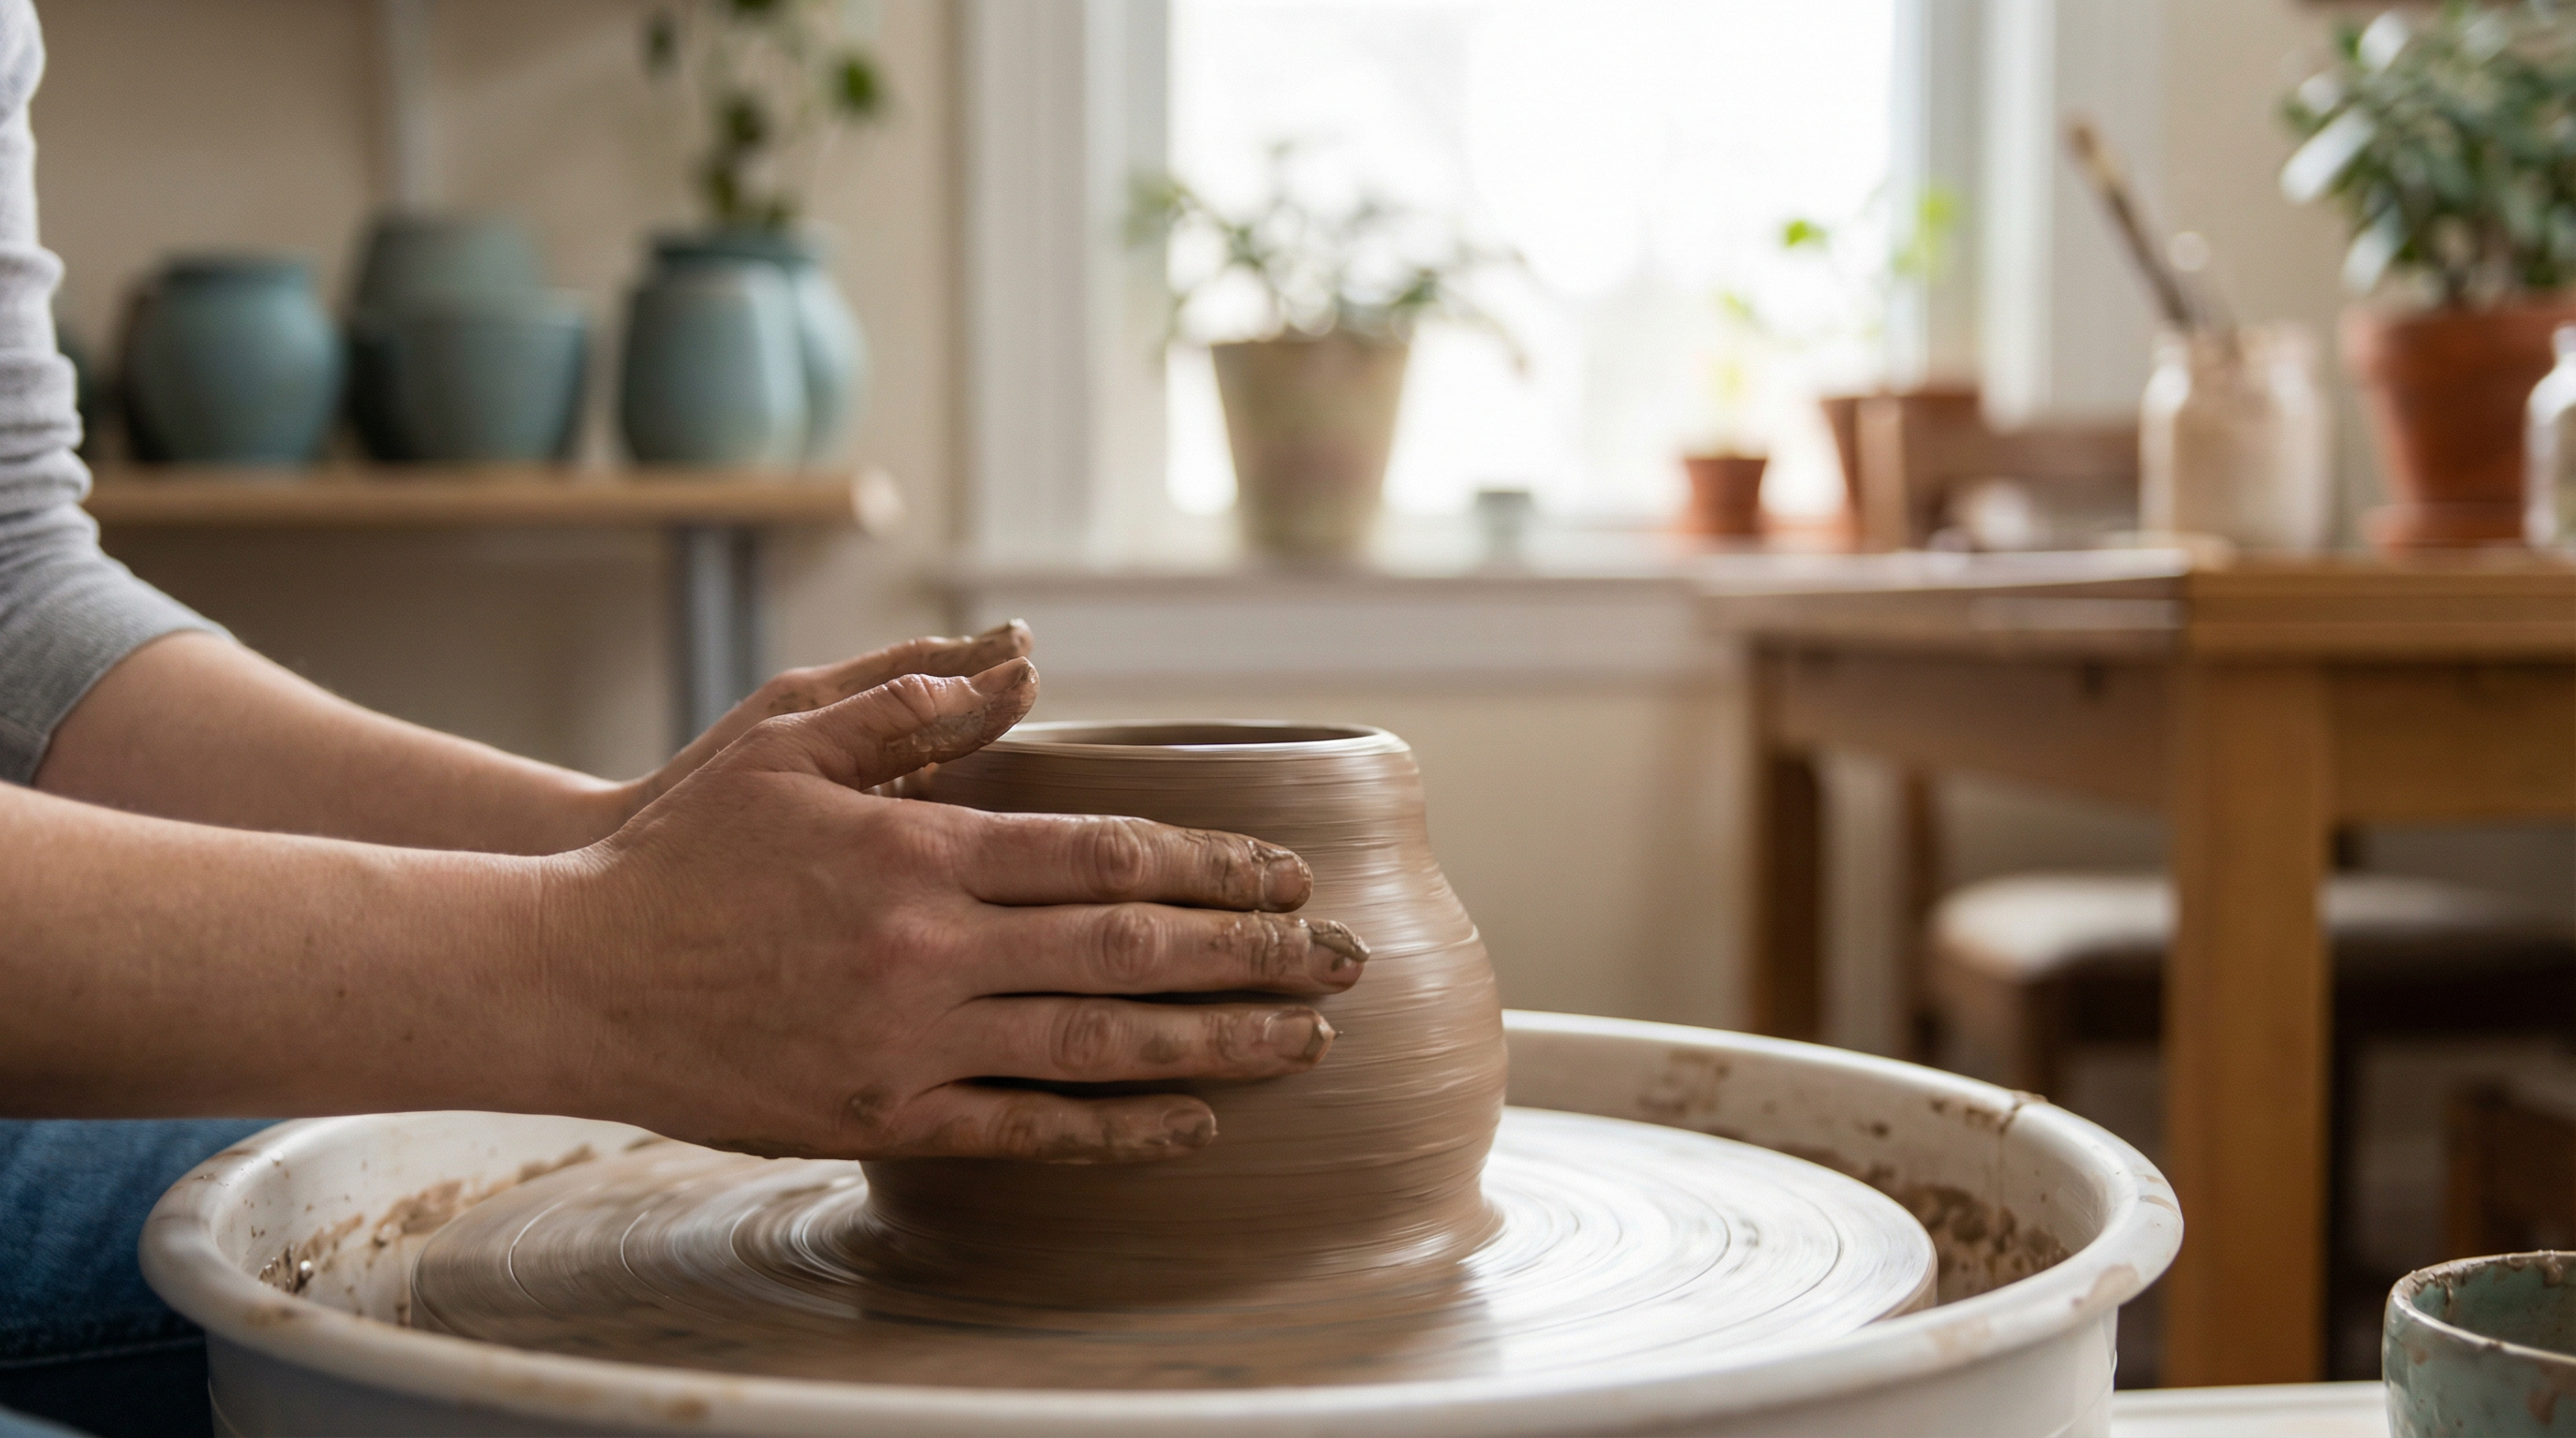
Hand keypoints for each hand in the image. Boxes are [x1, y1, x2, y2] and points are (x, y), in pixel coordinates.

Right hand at [541, 657, 1368, 1162]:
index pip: (1108, 856)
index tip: (1290, 876)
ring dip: (1217, 1044)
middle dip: (1254, 956)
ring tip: (1305, 1041)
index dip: (1216, 867)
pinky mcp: (879, 1115)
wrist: (566, 973)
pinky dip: (1116, 1129)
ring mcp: (908, 1044)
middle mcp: (929, 952)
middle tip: (1344, 960)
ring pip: (1100, 1046)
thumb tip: (1025, 661)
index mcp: (921, 852)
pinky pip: (1023, 1132)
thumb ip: (912, 701)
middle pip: (1131, 952)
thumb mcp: (784, 734)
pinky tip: (1190, 1122)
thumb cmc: (678, 845)